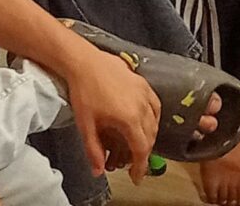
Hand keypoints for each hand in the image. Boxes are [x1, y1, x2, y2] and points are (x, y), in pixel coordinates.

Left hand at [56, 41, 163, 179]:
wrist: (85, 62)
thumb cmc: (84, 93)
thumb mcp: (86, 126)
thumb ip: (94, 150)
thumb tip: (98, 171)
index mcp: (130, 119)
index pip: (142, 148)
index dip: (140, 166)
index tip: (136, 177)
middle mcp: (142, 107)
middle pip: (150, 137)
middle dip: (144, 153)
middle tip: (134, 164)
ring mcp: (145, 93)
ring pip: (155, 121)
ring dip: (149, 136)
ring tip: (139, 144)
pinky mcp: (143, 83)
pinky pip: (155, 105)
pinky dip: (153, 118)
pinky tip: (145, 120)